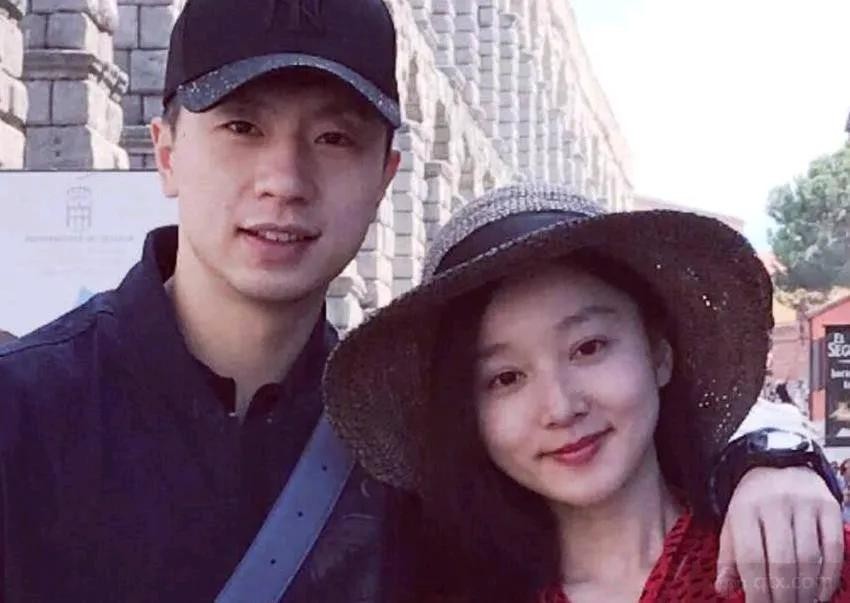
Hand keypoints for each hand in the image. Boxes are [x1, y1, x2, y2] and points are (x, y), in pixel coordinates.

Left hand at [715, 466, 843, 601]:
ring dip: (806, 590)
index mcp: (744, 509)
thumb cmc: (752, 502)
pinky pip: (833, 548)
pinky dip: (829, 576)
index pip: (751, 558)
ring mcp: (804, 504)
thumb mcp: (733, 523)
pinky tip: (820, 593)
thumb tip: (724, 589)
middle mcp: (774, 504)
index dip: (757, 590)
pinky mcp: (829, 506)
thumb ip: (729, 557)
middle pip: (783, 561)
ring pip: (810, 557)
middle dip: (784, 595)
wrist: (777, 463)